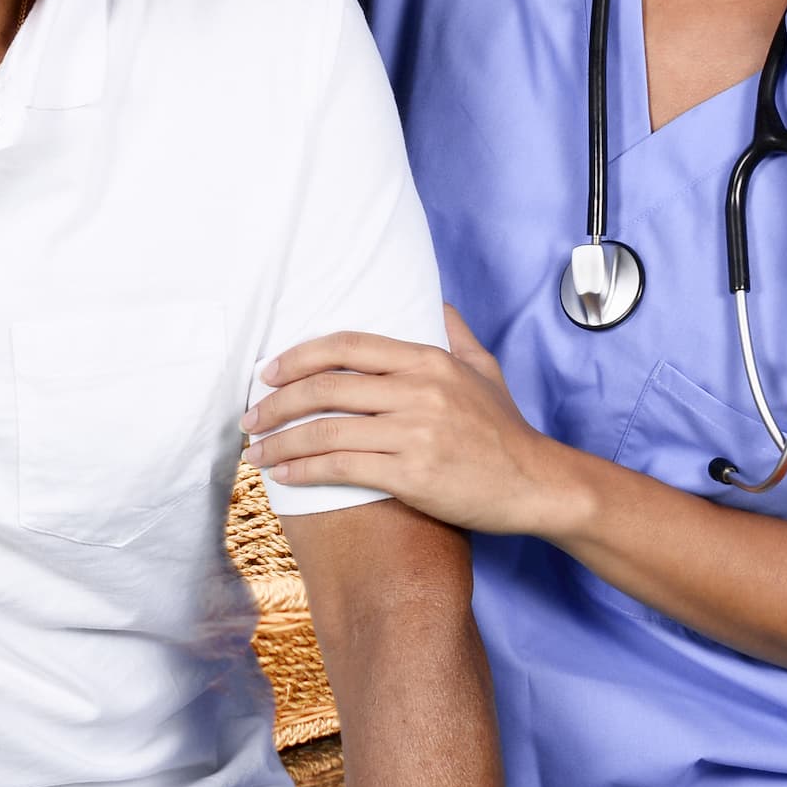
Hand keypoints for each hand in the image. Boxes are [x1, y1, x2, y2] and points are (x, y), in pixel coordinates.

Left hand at [243, 307, 573, 536]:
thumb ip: (455, 333)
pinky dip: (303, 470)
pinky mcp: (411, 473)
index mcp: (428, 361)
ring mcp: (414, 432)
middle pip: (326, 387)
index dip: (299, 356)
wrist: (536, 483)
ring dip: (280, 441)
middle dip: (276, 402)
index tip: (268, 372)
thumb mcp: (484, 368)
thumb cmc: (506, 430)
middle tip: (251, 416)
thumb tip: (436, 303)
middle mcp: (417, 390)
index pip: (347, 346)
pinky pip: (341, 468)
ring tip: (256, 452)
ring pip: (326, 429)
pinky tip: (283, 476)